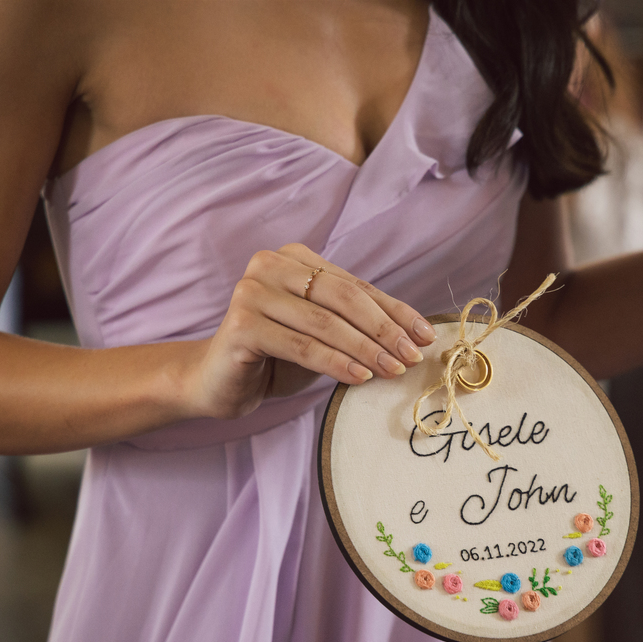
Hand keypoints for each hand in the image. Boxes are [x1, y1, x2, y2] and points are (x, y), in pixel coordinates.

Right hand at [186, 243, 436, 418]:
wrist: (217, 381)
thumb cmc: (276, 357)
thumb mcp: (323, 335)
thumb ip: (357, 325)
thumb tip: (414, 336)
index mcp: (295, 258)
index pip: (356, 286)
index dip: (395, 311)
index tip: (425, 335)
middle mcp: (270, 265)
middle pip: (344, 298)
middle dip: (384, 330)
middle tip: (412, 356)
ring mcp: (252, 291)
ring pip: (325, 323)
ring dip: (366, 349)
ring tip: (393, 370)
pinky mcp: (242, 324)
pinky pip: (301, 346)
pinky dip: (335, 363)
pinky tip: (360, 377)